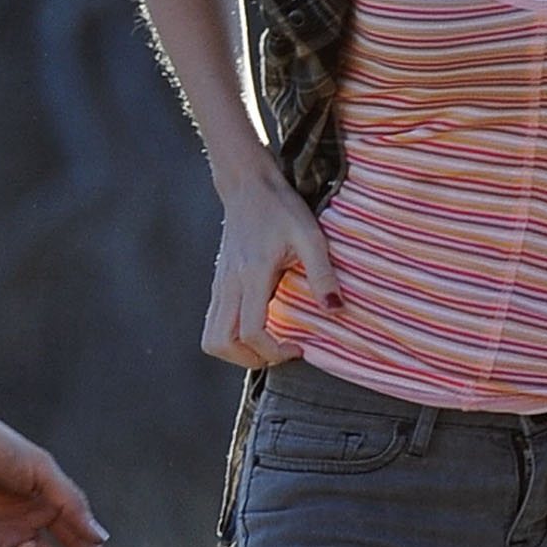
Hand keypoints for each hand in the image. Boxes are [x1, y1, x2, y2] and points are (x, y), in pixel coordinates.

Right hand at [204, 163, 340, 366]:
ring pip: (211, 338)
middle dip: (250, 359)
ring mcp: (220, 285)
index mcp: (252, 274)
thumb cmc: (282, 209)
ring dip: (237, 353)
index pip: (251, 331)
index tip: (298, 347)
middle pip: (220, 343)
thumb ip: (322, 274)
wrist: (248, 186)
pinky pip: (214, 325)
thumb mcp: (310, 236)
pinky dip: (232, 338)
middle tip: (279, 351)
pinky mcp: (218, 284)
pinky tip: (259, 326)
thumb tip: (335, 310)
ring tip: (267, 345)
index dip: (273, 350)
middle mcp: (229, 284)